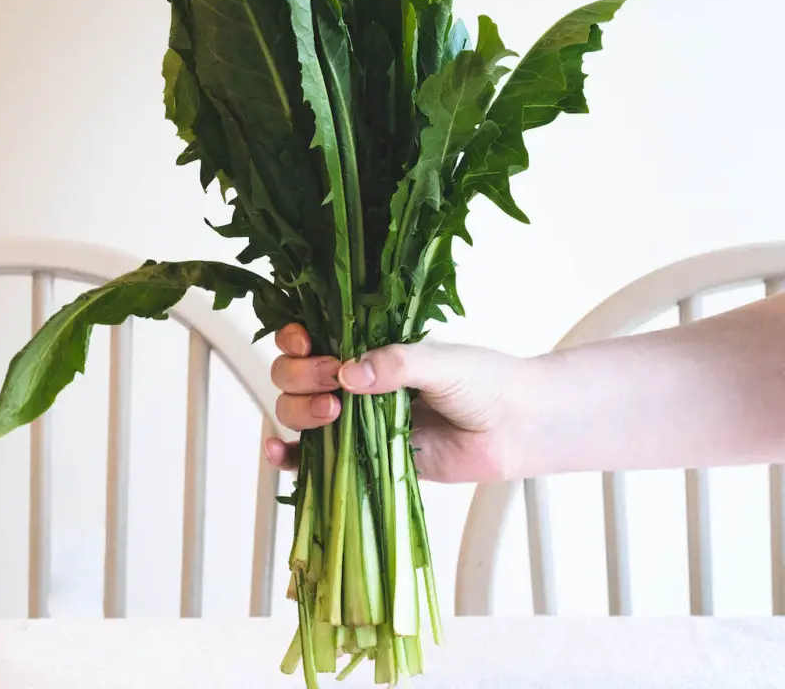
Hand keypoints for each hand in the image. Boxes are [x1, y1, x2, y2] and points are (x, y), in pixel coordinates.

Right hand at [264, 323, 522, 482]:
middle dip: (301, 376)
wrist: (515, 428)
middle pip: (295, 374)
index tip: (306, 342)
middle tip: (334, 381)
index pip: (313, 335)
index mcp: (369, 345)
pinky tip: (278, 453)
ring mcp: (356, 420)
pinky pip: (317, 460)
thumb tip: (350, 374)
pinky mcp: (364, 458)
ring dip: (298, 411)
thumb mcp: (441, 362)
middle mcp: (355, 380)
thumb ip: (397, 364)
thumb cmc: (485, 382)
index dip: (296, 338)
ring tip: (331, 414)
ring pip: (299, 412)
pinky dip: (291, 458)